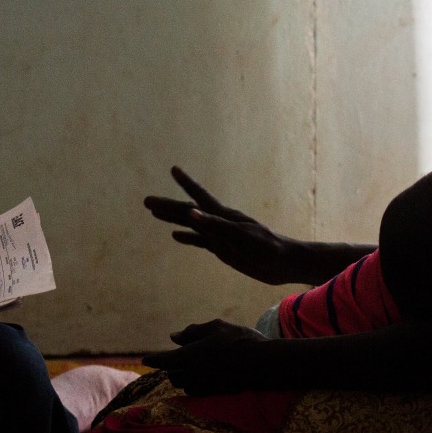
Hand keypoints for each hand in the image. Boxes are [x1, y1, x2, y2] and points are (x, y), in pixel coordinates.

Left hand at [140, 319, 274, 395]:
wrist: (263, 363)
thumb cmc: (239, 340)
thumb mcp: (215, 328)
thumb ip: (192, 332)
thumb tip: (174, 337)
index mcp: (189, 356)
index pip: (164, 360)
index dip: (153, 359)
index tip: (145, 359)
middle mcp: (193, 374)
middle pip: (172, 375)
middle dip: (171, 368)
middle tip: (175, 360)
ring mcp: (204, 385)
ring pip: (184, 384)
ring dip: (182, 377)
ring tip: (190, 367)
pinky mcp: (215, 393)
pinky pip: (197, 391)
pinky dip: (194, 384)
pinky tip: (203, 376)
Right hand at [144, 167, 295, 284]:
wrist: (284, 264)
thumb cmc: (268, 249)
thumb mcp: (242, 238)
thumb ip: (216, 226)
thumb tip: (191, 213)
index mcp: (224, 216)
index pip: (200, 197)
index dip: (186, 183)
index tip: (174, 169)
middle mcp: (219, 222)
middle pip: (188, 212)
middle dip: (167, 206)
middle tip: (146, 201)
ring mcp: (220, 235)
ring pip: (190, 225)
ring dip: (172, 219)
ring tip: (154, 213)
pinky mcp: (223, 248)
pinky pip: (199, 241)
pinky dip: (187, 238)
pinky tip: (175, 236)